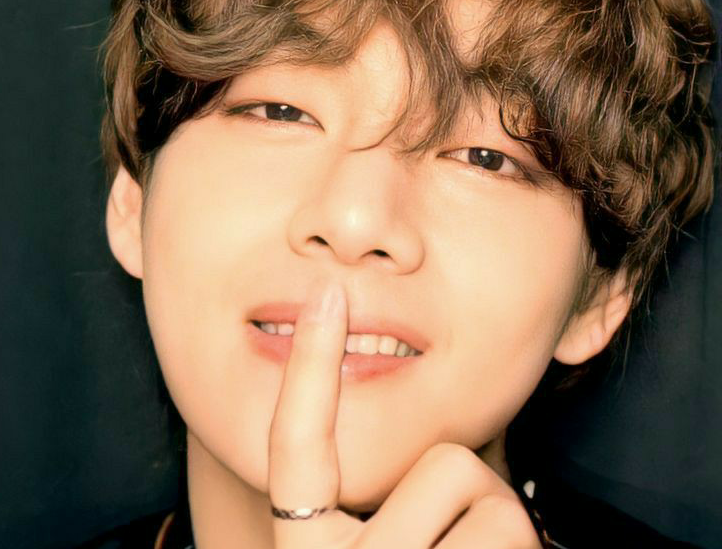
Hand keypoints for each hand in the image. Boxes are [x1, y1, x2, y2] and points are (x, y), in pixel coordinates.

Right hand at [268, 280, 540, 547]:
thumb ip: (394, 495)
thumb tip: (441, 448)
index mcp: (310, 547)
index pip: (294, 446)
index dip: (309, 367)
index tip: (326, 295)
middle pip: (446, 464)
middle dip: (473, 489)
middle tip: (463, 535)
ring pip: (493, 500)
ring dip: (500, 526)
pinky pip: (518, 530)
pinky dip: (522, 548)